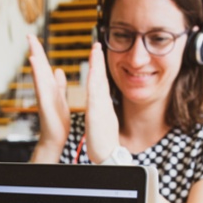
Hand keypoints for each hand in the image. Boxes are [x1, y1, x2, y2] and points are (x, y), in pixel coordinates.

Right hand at [27, 34, 69, 160]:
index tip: (35, 38)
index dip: (40, 52)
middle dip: (35, 51)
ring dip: (35, 60)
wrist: (54, 138)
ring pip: (39, 75)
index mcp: (50, 88)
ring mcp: (43, 97)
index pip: (45, 67)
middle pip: (39, 67)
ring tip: (31, 45)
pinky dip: (37, 76)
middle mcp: (44, 90)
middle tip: (29, 35)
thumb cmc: (57, 121)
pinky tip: (34, 65)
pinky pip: (41, 88)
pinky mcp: (45, 104)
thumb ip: (58, 85)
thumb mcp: (60, 98)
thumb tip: (58, 70)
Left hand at [85, 43, 119, 163]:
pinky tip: (93, 76)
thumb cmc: (104, 143)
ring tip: (95, 51)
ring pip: (99, 84)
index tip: (96, 53)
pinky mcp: (98, 116)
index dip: (98, 67)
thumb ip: (101, 111)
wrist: (109, 156)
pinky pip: (96, 98)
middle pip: (101, 79)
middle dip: (98, 61)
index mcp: (102, 105)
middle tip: (96, 45)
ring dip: (97, 67)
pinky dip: (95, 85)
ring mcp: (102, 109)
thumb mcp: (102, 122)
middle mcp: (103, 104)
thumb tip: (101, 105)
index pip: (100, 82)